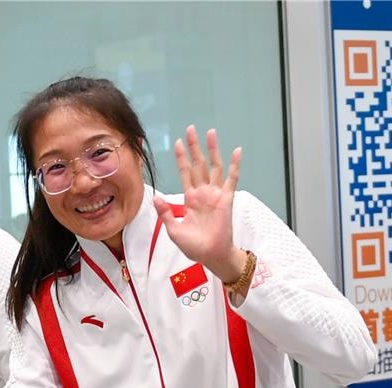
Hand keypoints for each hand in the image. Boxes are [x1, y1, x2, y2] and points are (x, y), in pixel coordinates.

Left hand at [153, 126, 246, 282]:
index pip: (185, 173)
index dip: (181, 158)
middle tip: (191, 129)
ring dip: (212, 150)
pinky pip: (232, 179)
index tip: (177, 142)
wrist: (211, 255)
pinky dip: (235, 165)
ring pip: (214, 166)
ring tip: (210, 132)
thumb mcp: (174, 229)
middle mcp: (203, 193)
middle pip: (198, 164)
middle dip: (194, 147)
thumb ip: (165, 212)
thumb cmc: (194, 246)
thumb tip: (155, 197)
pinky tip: (236, 151)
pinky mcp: (227, 199)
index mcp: (190, 199)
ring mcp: (215, 194)